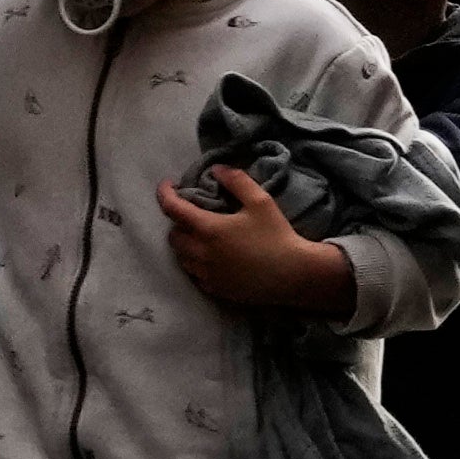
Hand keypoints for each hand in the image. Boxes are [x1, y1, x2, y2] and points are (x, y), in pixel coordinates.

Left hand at [156, 168, 354, 313]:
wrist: (294, 275)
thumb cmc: (277, 236)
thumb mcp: (261, 201)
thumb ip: (236, 181)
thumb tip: (217, 169)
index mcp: (208, 228)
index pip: (172, 208)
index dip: (165, 193)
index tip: (168, 185)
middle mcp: (201, 252)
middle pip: (173, 236)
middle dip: (177, 223)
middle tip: (191, 216)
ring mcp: (207, 273)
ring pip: (181, 257)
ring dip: (185, 245)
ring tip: (199, 238)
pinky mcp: (216, 289)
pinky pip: (195, 275)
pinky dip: (196, 265)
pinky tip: (211, 260)